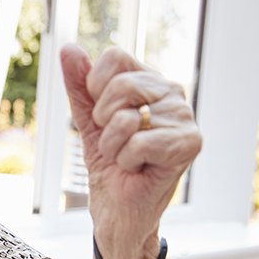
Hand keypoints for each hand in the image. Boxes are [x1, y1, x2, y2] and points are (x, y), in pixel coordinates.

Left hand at [61, 45, 200, 258]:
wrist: (117, 209)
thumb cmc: (109, 165)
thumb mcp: (88, 121)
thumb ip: (79, 85)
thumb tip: (69, 48)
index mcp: (148, 80)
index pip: (115, 56)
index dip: (95, 87)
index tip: (101, 115)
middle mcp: (171, 92)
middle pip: (119, 84)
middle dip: (103, 121)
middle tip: (115, 141)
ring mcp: (184, 116)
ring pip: (126, 118)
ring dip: (114, 146)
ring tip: (128, 157)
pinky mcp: (190, 142)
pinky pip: (138, 143)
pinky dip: (128, 161)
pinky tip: (140, 168)